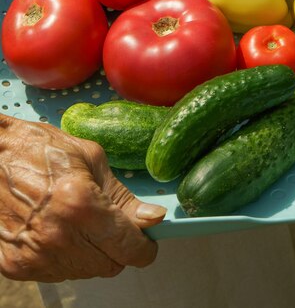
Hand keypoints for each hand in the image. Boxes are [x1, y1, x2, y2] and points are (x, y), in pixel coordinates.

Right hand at [0, 116, 165, 282]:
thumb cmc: (38, 148)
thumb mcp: (91, 159)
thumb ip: (123, 196)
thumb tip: (152, 219)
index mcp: (81, 204)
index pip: (130, 249)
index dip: (144, 247)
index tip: (145, 240)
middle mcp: (58, 237)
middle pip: (111, 266)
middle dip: (117, 247)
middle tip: (107, 221)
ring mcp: (34, 256)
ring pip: (85, 272)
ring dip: (89, 252)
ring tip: (73, 219)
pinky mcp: (15, 265)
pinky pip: (56, 273)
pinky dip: (63, 256)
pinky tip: (53, 228)